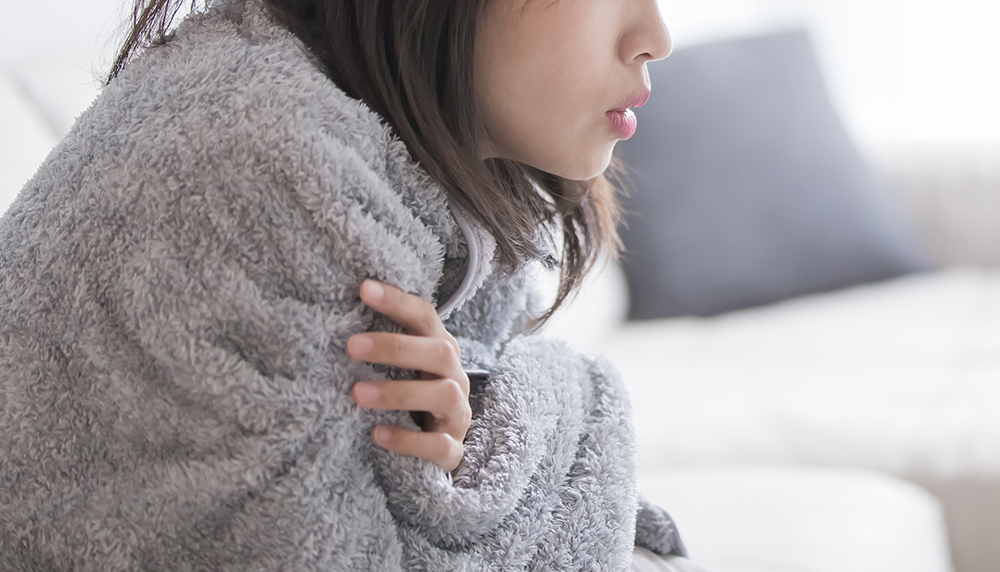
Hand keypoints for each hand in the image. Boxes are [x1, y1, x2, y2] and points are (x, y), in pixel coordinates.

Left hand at [347, 280, 470, 471]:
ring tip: (357, 394)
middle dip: (397, 347)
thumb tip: (332, 316)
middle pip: (441, 352)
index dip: (398, 302)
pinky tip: (377, 435)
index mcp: (440, 350)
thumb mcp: (401, 369)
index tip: (363, 289)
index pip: (425, 317)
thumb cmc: (410, 398)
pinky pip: (439, 445)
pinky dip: (409, 440)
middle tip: (351, 346)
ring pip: (444, 395)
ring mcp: (457, 414)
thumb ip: (382, 347)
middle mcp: (455, 378)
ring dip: (399, 392)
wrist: (434, 449)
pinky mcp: (452, 450)